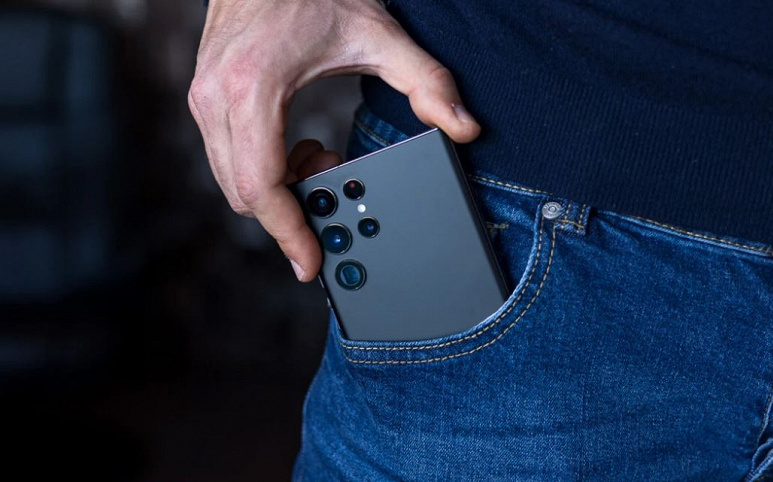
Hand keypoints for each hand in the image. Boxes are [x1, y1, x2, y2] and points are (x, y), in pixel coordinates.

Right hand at [188, 0, 480, 280]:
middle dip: (290, 211)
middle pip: (244, 194)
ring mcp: (203, 97)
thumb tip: (464, 127)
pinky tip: (298, 145)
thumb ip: (427, 84)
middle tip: (334, 182)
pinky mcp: (204, 96)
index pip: (262, 187)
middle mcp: (216, 98)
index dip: (287, 233)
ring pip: (232, 181)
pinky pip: (227, 158)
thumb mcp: (380, 33)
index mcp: (254, 89)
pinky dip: (263, 169)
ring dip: (278, 189)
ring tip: (321, 157)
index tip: (310, 263)